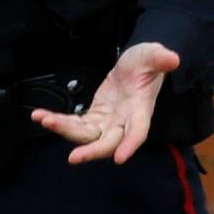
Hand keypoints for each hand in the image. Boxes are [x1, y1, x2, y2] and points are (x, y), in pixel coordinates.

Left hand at [30, 42, 179, 165]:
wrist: (136, 66)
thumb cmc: (147, 62)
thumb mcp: (153, 55)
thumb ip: (160, 58)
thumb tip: (172, 59)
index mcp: (140, 110)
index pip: (138, 131)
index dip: (130, 145)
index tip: (120, 159)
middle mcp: (123, 122)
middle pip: (107, 143)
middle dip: (91, 151)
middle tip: (73, 158)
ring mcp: (107, 122)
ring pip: (86, 136)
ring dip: (64, 130)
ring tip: (44, 120)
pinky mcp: (94, 118)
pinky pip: (75, 125)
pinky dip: (58, 121)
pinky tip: (40, 116)